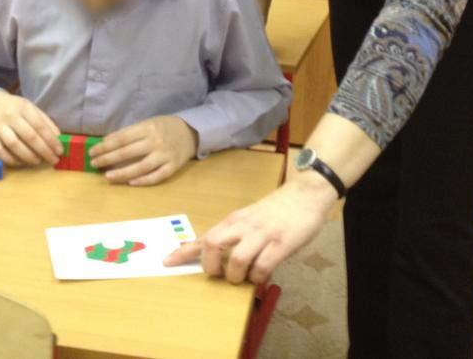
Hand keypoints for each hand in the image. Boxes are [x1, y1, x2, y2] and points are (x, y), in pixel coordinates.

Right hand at [0, 91, 61, 166]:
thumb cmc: (15, 109)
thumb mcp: (31, 109)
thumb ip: (45, 122)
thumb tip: (58, 138)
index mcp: (23, 107)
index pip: (40, 126)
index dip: (51, 140)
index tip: (59, 151)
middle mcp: (10, 116)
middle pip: (29, 136)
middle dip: (44, 151)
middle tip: (53, 159)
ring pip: (14, 145)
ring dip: (28, 156)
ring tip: (38, 161)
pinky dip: (12, 160)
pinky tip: (22, 162)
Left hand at [88, 115, 197, 185]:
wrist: (191, 132)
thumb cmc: (164, 127)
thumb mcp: (147, 123)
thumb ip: (129, 133)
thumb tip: (106, 142)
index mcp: (148, 128)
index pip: (121, 138)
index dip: (105, 146)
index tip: (92, 152)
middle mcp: (156, 141)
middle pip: (127, 152)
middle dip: (108, 159)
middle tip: (94, 164)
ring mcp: (165, 155)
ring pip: (141, 167)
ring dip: (122, 173)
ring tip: (108, 176)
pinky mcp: (173, 166)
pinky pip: (157, 176)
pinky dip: (144, 181)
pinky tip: (131, 183)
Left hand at [163, 172, 336, 283]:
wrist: (305, 194)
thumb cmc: (276, 210)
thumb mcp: (248, 218)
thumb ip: (233, 233)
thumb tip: (215, 253)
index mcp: (234, 221)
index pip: (204, 237)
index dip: (184, 252)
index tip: (167, 262)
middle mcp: (244, 226)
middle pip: (213, 245)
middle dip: (211, 266)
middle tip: (219, 274)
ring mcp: (262, 234)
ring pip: (237, 259)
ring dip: (236, 275)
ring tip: (243, 278)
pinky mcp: (281, 244)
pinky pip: (263, 266)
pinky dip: (258, 277)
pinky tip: (261, 276)